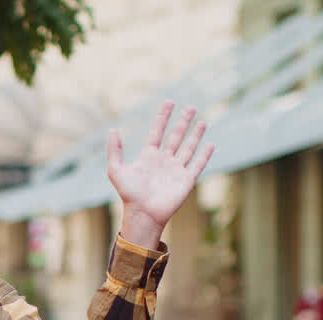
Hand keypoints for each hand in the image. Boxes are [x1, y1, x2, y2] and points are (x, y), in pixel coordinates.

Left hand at [107, 102, 213, 247]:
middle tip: (190, 107)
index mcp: (149, 156)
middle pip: (176, 137)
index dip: (163, 117)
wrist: (143, 213)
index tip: (169, 102)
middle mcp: (164, 160)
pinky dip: (204, 155)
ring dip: (196, 135)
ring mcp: (176, 170)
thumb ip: (115, 150)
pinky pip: (197, 165)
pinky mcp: (186, 180)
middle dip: (183, 122)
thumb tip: (112, 129)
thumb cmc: (129, 194)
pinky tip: (210, 144)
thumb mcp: (117, 170)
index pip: (158, 131)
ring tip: (202, 121)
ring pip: (188, 148)